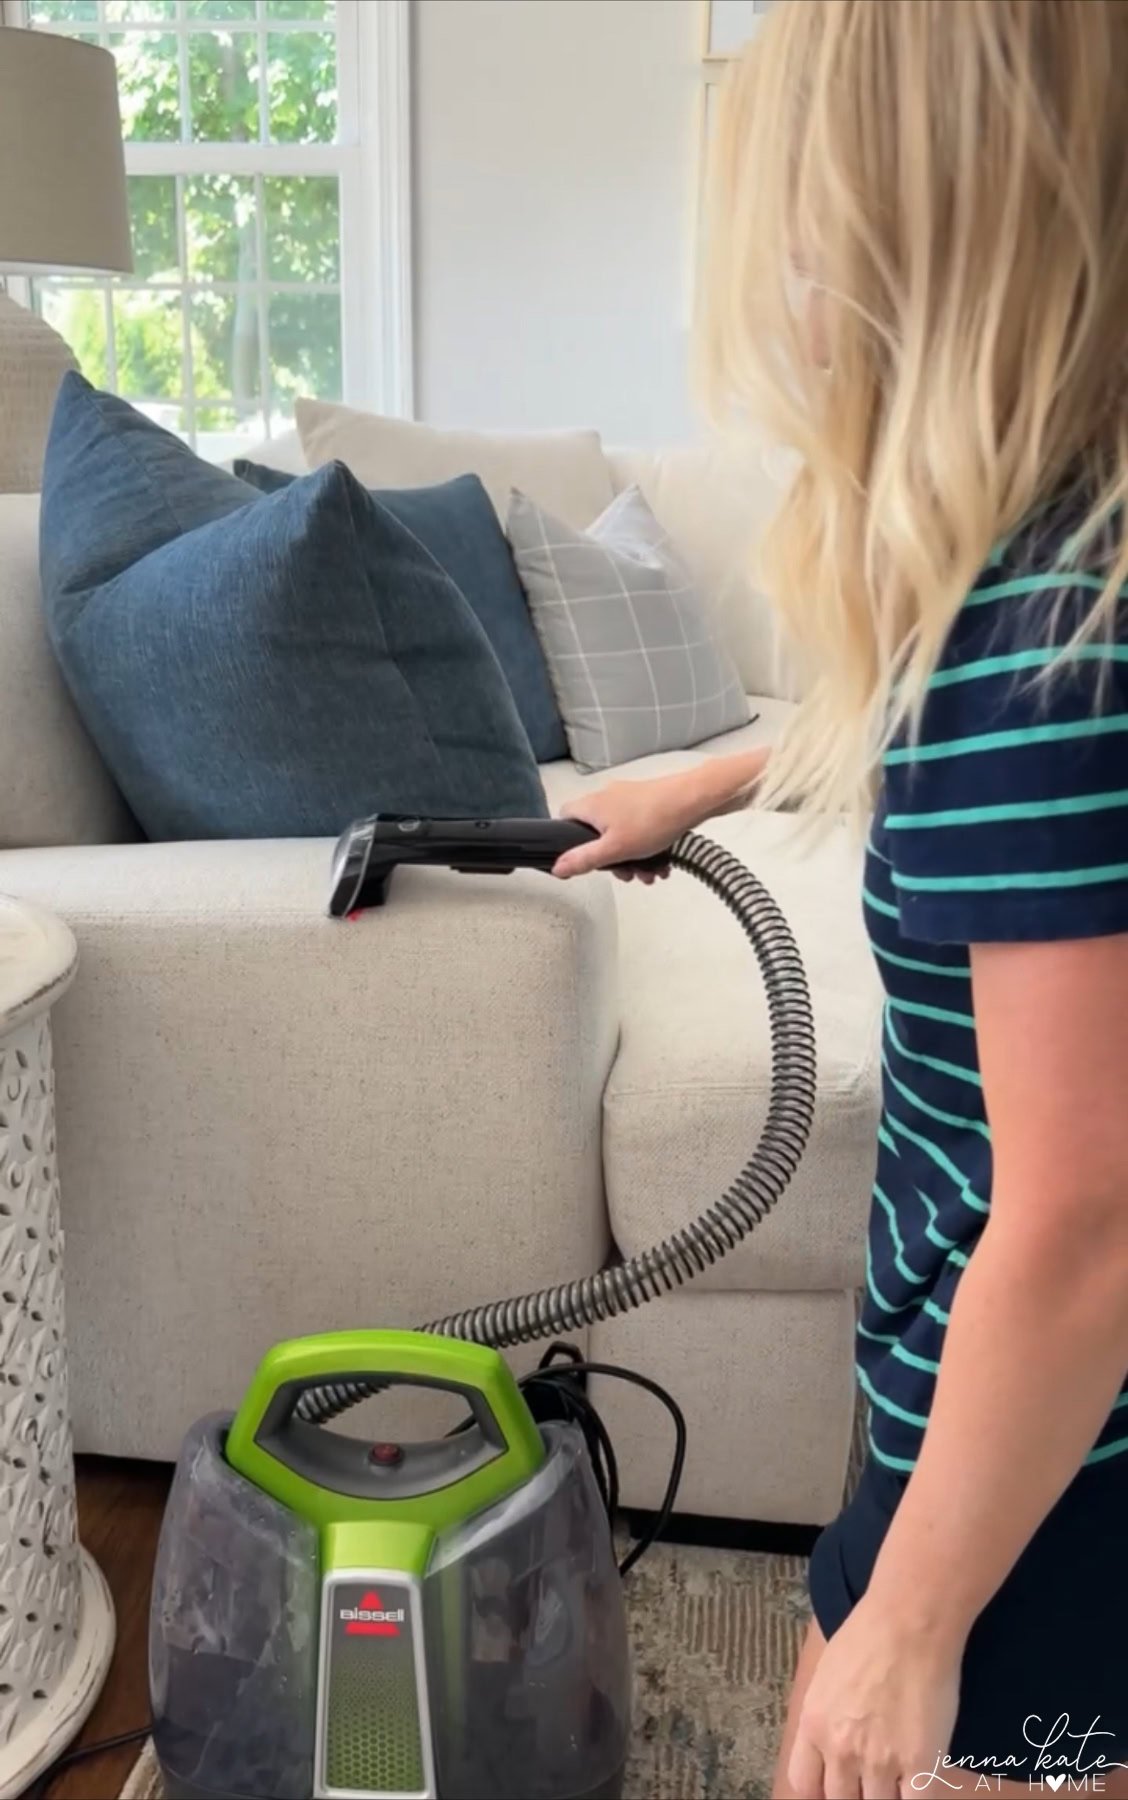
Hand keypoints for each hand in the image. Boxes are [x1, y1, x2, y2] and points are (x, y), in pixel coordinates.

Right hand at [552, 775, 697, 880]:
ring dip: (632, 858)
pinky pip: (639, 829)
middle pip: (596, 833)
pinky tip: (661, 863)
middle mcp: (607, 797)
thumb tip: (558, 867)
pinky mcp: (648, 802)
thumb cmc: (654, 819)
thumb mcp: (615, 849)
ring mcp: (629, 798)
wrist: (693, 800)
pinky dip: (646, 847)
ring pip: (620, 834)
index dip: (567, 838)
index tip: (578, 857)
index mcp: (592, 805)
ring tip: (648, 873)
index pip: (564, 816)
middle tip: (624, 873)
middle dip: (611, 859)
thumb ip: (584, 860)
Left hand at [788, 1598, 961, 1798]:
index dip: (821, 1791)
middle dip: (856, 1794)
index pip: (804, 1784)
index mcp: (813, 1725)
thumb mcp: (826, 1677)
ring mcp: (880, 1760)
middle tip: (871, 1780)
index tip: (837, 1786)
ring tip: (898, 1779)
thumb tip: (829, 1744)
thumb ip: (824, 1717)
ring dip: (887, 1796)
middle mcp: (840, 1750)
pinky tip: (919, 1784)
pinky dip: (916, 1799)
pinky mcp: (920, 1763)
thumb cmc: (868, 1635)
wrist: (909, 1621)